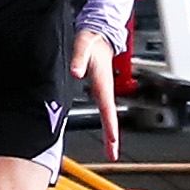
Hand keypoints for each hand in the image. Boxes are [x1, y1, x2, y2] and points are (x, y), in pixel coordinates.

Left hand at [73, 29, 121, 163]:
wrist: (99, 34)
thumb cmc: (91, 40)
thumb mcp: (82, 46)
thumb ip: (78, 59)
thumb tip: (76, 73)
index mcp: (103, 83)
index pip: (108, 109)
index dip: (110, 126)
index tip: (113, 141)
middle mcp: (105, 90)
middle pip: (110, 118)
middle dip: (112, 138)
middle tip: (112, 155)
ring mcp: (104, 91)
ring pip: (108, 116)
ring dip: (110, 133)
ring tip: (110, 149)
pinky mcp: (100, 90)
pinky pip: (104, 111)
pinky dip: (106, 124)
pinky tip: (105, 133)